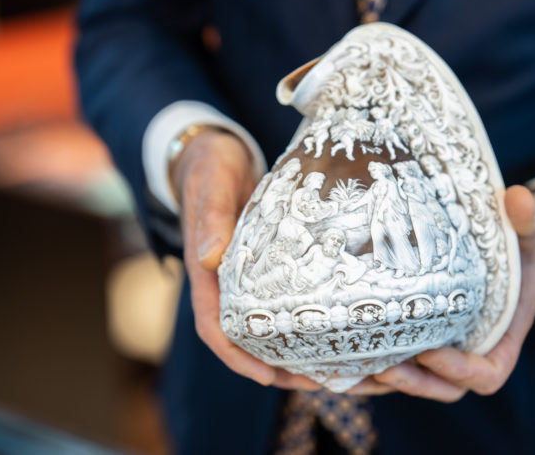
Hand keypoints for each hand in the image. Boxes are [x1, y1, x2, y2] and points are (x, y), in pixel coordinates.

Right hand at [173, 129, 320, 390]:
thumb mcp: (210, 185)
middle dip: (277, 365)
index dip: (238, 356)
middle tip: (317, 382)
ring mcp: (243, 276)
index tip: (268, 376)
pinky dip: (300, 320)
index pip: (216, 327)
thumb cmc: (209, 168)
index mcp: (205, 272)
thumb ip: (209, 217)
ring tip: (330, 368)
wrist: (212, 153)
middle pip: (245, 338)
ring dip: (292, 350)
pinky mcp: (263, 265)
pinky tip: (329, 327)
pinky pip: (279, 301)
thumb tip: (209, 258)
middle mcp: (224, 281)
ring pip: (264, 325)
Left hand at [347, 185, 534, 401]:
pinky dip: (363, 365)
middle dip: (411, 382)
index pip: (487, 373)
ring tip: (341, 373)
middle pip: (442, 385)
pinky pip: (395, 357)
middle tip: (379, 366)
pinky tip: (326, 360)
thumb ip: (530, 217)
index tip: (431, 351)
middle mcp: (472, 345)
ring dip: (377, 381)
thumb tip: (519, 200)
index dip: (460, 370)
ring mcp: (445, 343)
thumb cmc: (530, 238)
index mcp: (503, 332)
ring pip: (412, 378)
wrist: (522, 240)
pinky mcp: (421, 332)